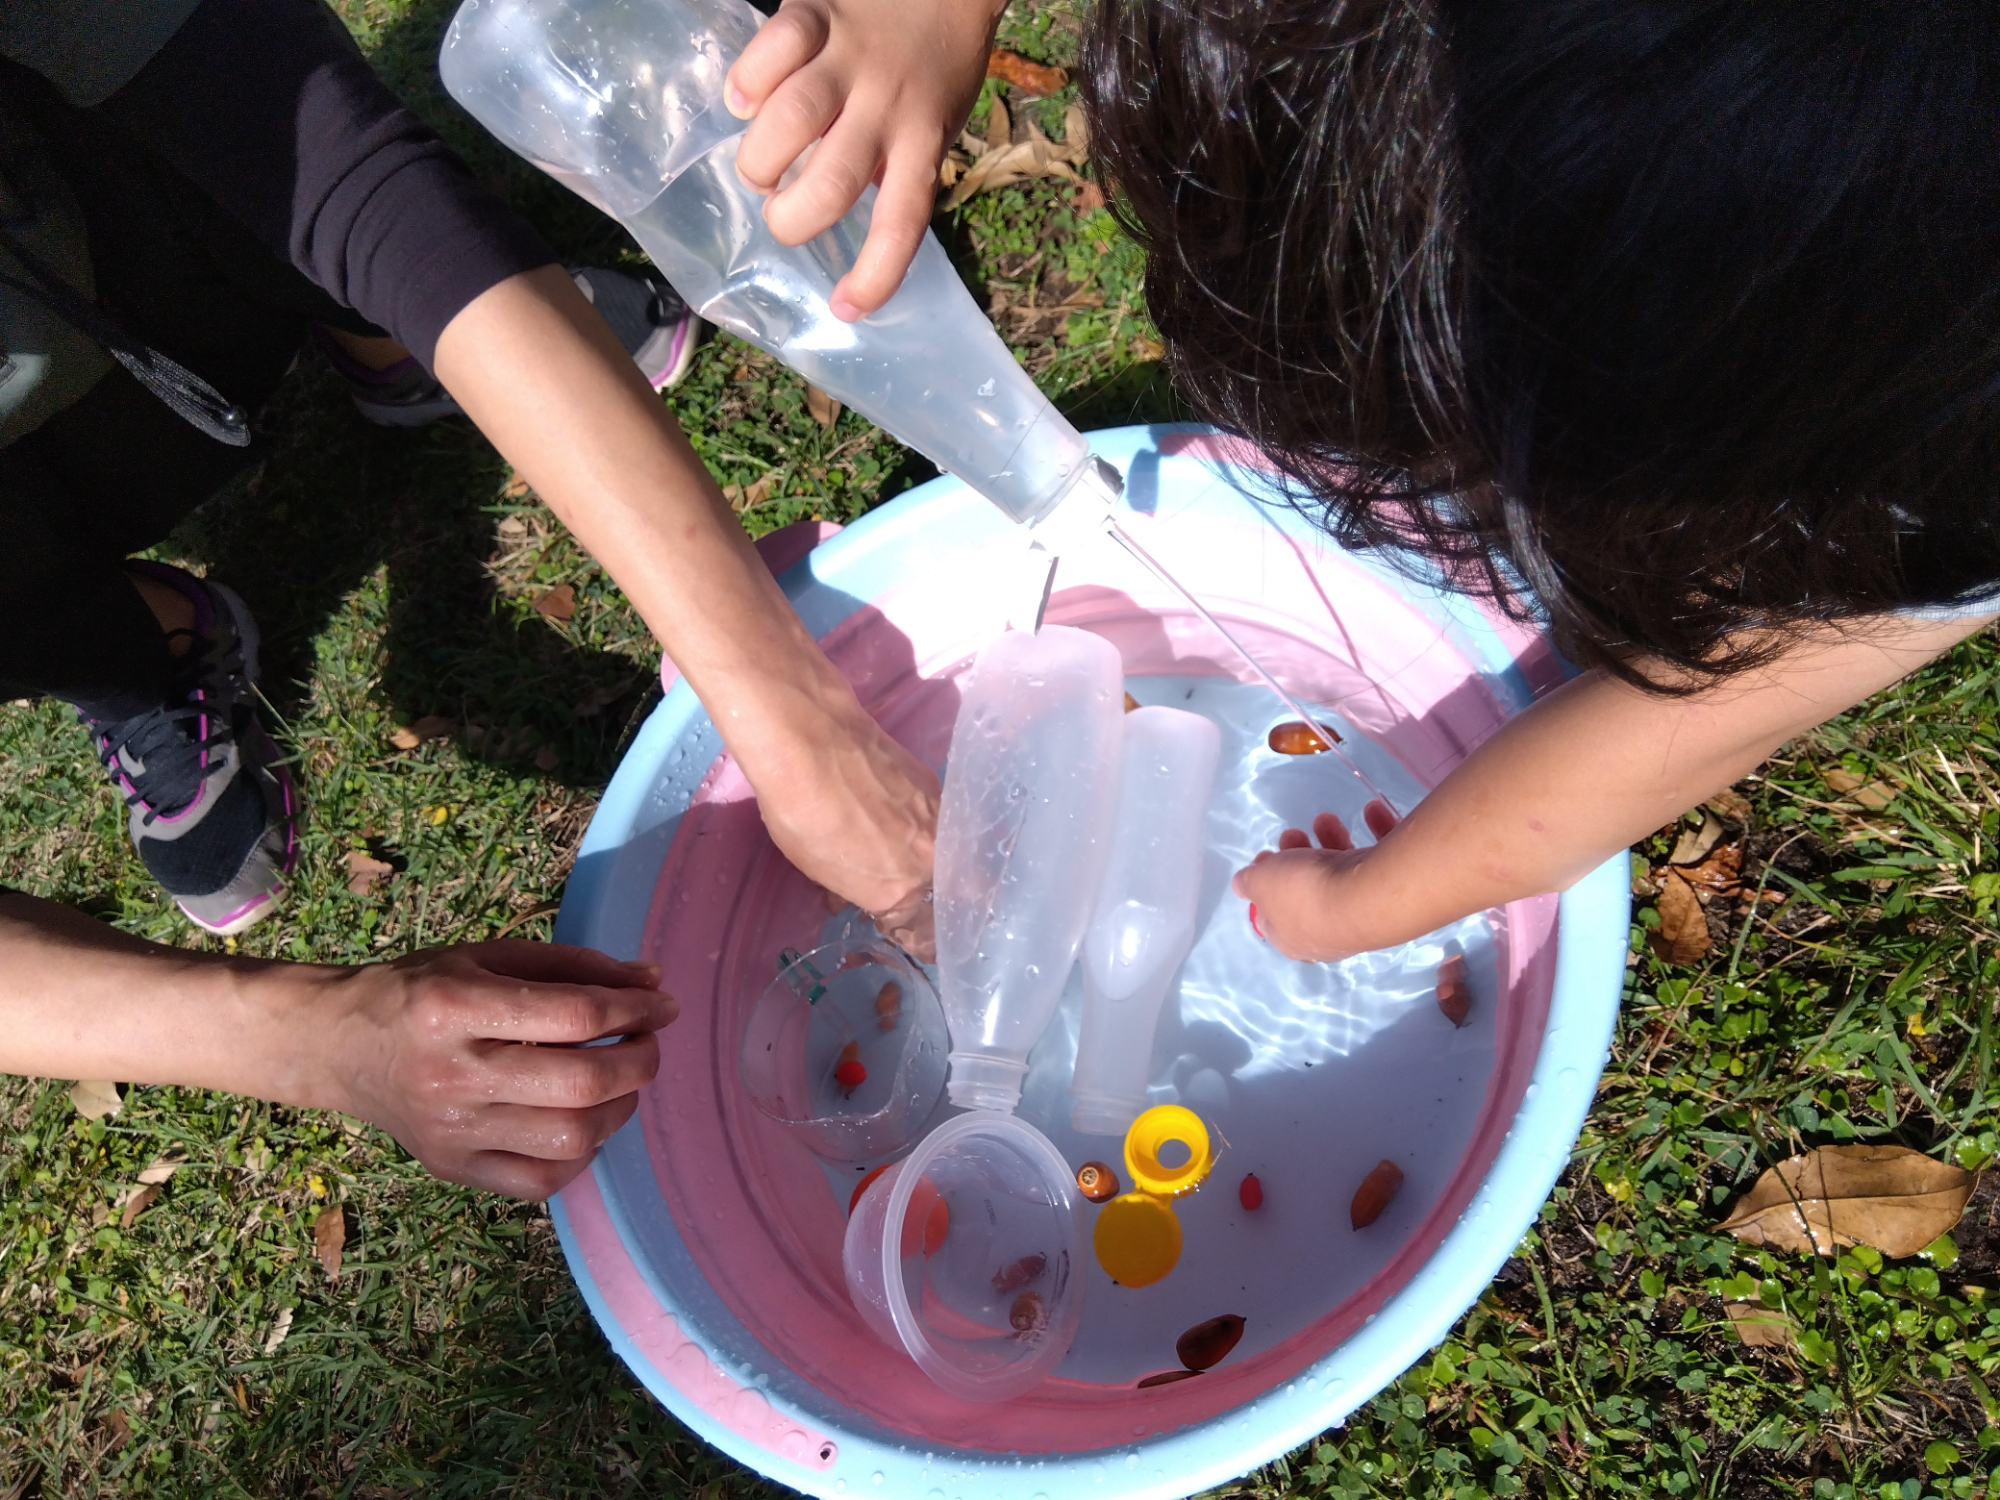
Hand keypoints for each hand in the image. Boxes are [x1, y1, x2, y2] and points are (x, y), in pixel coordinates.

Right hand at [320, 941, 677, 1198]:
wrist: (338, 1045)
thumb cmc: (422, 990)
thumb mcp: (488, 956)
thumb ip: (573, 967)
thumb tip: (653, 983)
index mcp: (455, 1007)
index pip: (575, 1015)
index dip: (635, 1009)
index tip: (663, 1004)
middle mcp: (451, 1075)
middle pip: (580, 1084)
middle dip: (638, 1062)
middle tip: (647, 1043)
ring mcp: (451, 1131)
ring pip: (570, 1140)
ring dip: (619, 1109)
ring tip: (619, 1082)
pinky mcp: (451, 1168)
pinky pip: (540, 1183)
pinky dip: (581, 1156)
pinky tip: (583, 1122)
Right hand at [725, 0, 1003, 317]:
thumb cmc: (935, 65)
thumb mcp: (934, 126)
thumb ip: (893, 168)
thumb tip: (830, 212)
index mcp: (923, 142)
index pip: (902, 224)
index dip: (873, 274)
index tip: (847, 307)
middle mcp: (886, 106)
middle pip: (830, 184)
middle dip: (791, 218)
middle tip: (781, 210)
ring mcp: (849, 59)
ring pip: (790, 120)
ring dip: (761, 159)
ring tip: (760, 166)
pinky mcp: (814, 11)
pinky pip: (771, 48)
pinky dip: (748, 81)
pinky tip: (745, 98)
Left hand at [740, 696, 941, 960]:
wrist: (811, 741)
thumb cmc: (800, 814)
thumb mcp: (819, 868)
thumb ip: (850, 887)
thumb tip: (851, 895)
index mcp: (900, 893)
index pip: (924, 932)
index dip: (913, 933)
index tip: (898, 925)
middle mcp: (932, 861)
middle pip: (946, 895)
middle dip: (930, 901)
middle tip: (905, 892)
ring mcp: (939, 820)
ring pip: (948, 858)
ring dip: (931, 863)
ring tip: (902, 855)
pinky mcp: (937, 785)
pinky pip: (939, 823)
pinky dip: (924, 829)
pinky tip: (901, 818)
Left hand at [1231, 800, 1400, 962]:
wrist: (1373, 896)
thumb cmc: (1305, 892)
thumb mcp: (1262, 883)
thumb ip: (1249, 881)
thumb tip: (1240, 885)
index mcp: (1295, 938)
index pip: (1274, 918)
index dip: (1265, 887)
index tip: (1264, 857)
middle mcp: (1332, 933)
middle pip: (1310, 892)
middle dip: (1299, 858)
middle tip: (1293, 834)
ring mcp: (1366, 915)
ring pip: (1346, 874)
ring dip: (1333, 841)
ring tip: (1326, 818)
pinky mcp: (1397, 895)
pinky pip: (1383, 860)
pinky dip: (1378, 833)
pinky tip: (1372, 811)